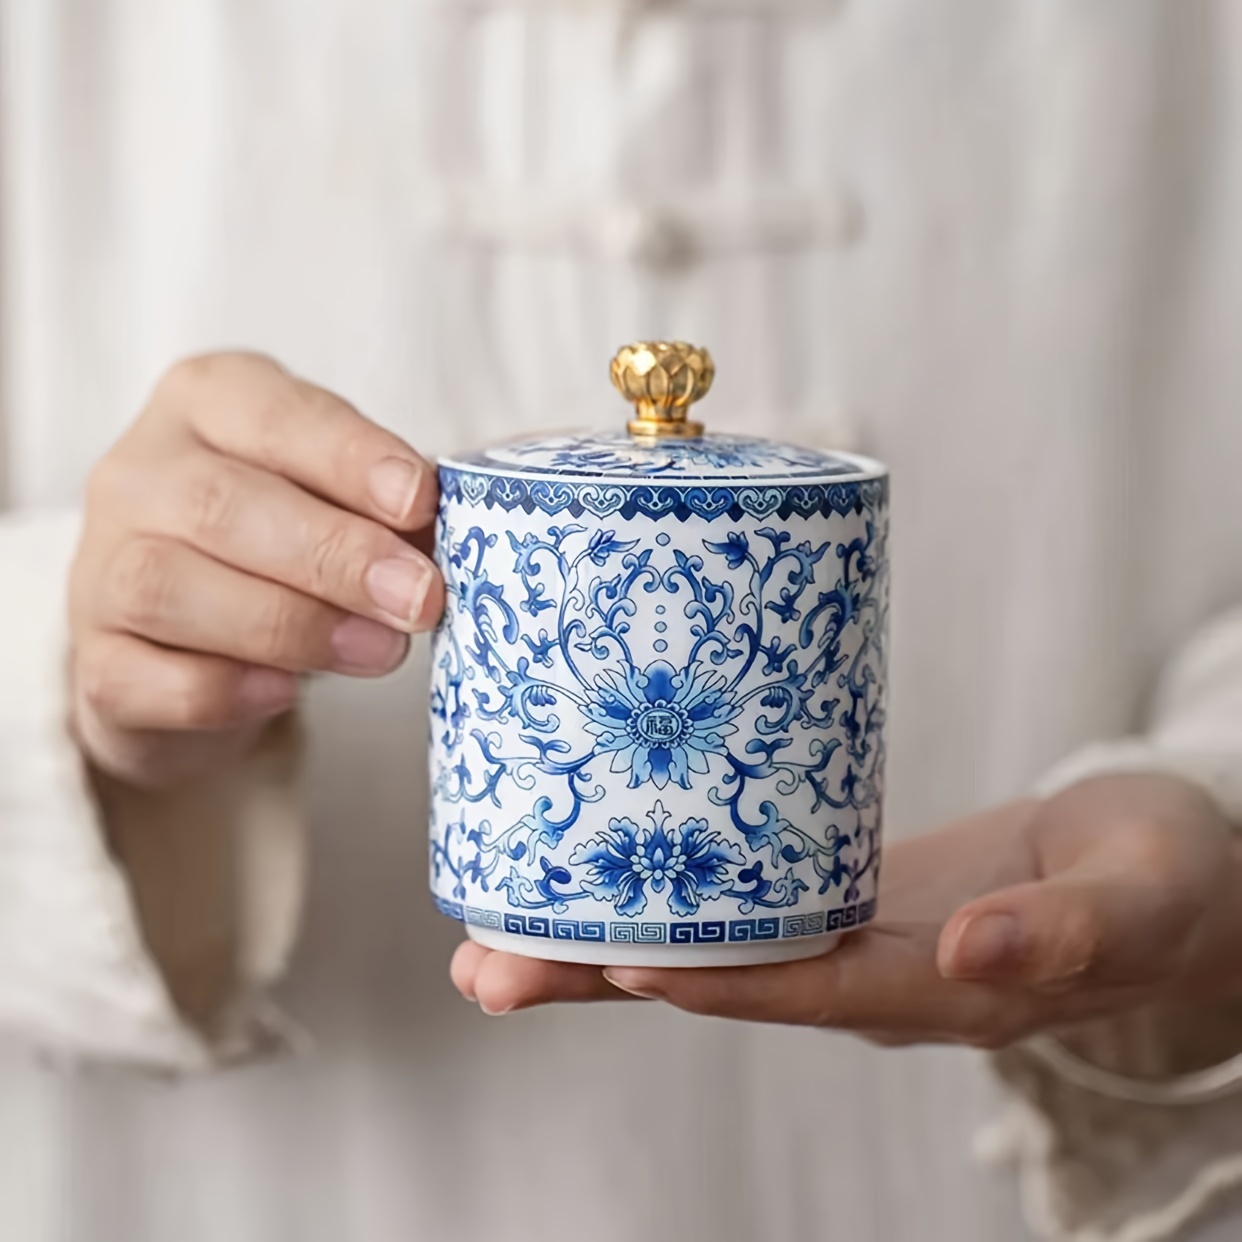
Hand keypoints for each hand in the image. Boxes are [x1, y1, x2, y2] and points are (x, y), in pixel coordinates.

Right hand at [70, 352, 442, 786]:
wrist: (190, 640)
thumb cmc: (282, 544)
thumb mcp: (338, 500)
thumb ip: (388, 509)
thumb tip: (449, 536)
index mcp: (208, 404)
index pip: (275, 415)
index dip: (350, 458)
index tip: (420, 500)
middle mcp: (138, 472)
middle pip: (220, 504)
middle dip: (334, 554)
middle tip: (418, 598)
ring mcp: (100, 567)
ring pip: (169, 587)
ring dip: (291, 624)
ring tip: (379, 651)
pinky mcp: (98, 660)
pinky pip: (149, 677)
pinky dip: (225, 689)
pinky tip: (285, 692)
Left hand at [451, 774, 1241, 1046]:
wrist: (1146, 869)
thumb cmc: (1158, 876)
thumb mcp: (1135, 894)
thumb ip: (1062, 930)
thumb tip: (971, 954)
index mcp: (940, 989)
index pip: (809, 991)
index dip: (718, 982)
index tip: (622, 959)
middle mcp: (870, 977)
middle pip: (724, 985)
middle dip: (603, 980)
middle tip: (486, 970)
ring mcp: (843, 939)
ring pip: (711, 948)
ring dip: (599, 945)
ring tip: (487, 939)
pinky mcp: (830, 892)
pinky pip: (734, 903)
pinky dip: (658, 893)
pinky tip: (587, 875)